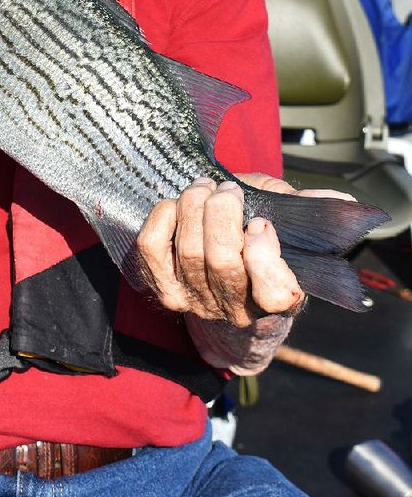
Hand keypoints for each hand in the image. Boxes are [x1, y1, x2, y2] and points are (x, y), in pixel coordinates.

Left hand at [136, 173, 326, 327]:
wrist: (224, 296)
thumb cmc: (259, 252)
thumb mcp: (289, 234)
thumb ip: (308, 214)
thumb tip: (341, 200)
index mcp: (278, 301)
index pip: (275, 293)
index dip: (265, 255)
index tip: (261, 223)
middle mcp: (236, 309)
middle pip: (222, 261)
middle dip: (222, 213)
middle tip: (228, 190)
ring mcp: (197, 302)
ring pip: (189, 252)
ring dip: (194, 208)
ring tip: (205, 188)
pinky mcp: (165, 289)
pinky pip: (153, 251)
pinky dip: (163, 219)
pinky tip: (176, 205)